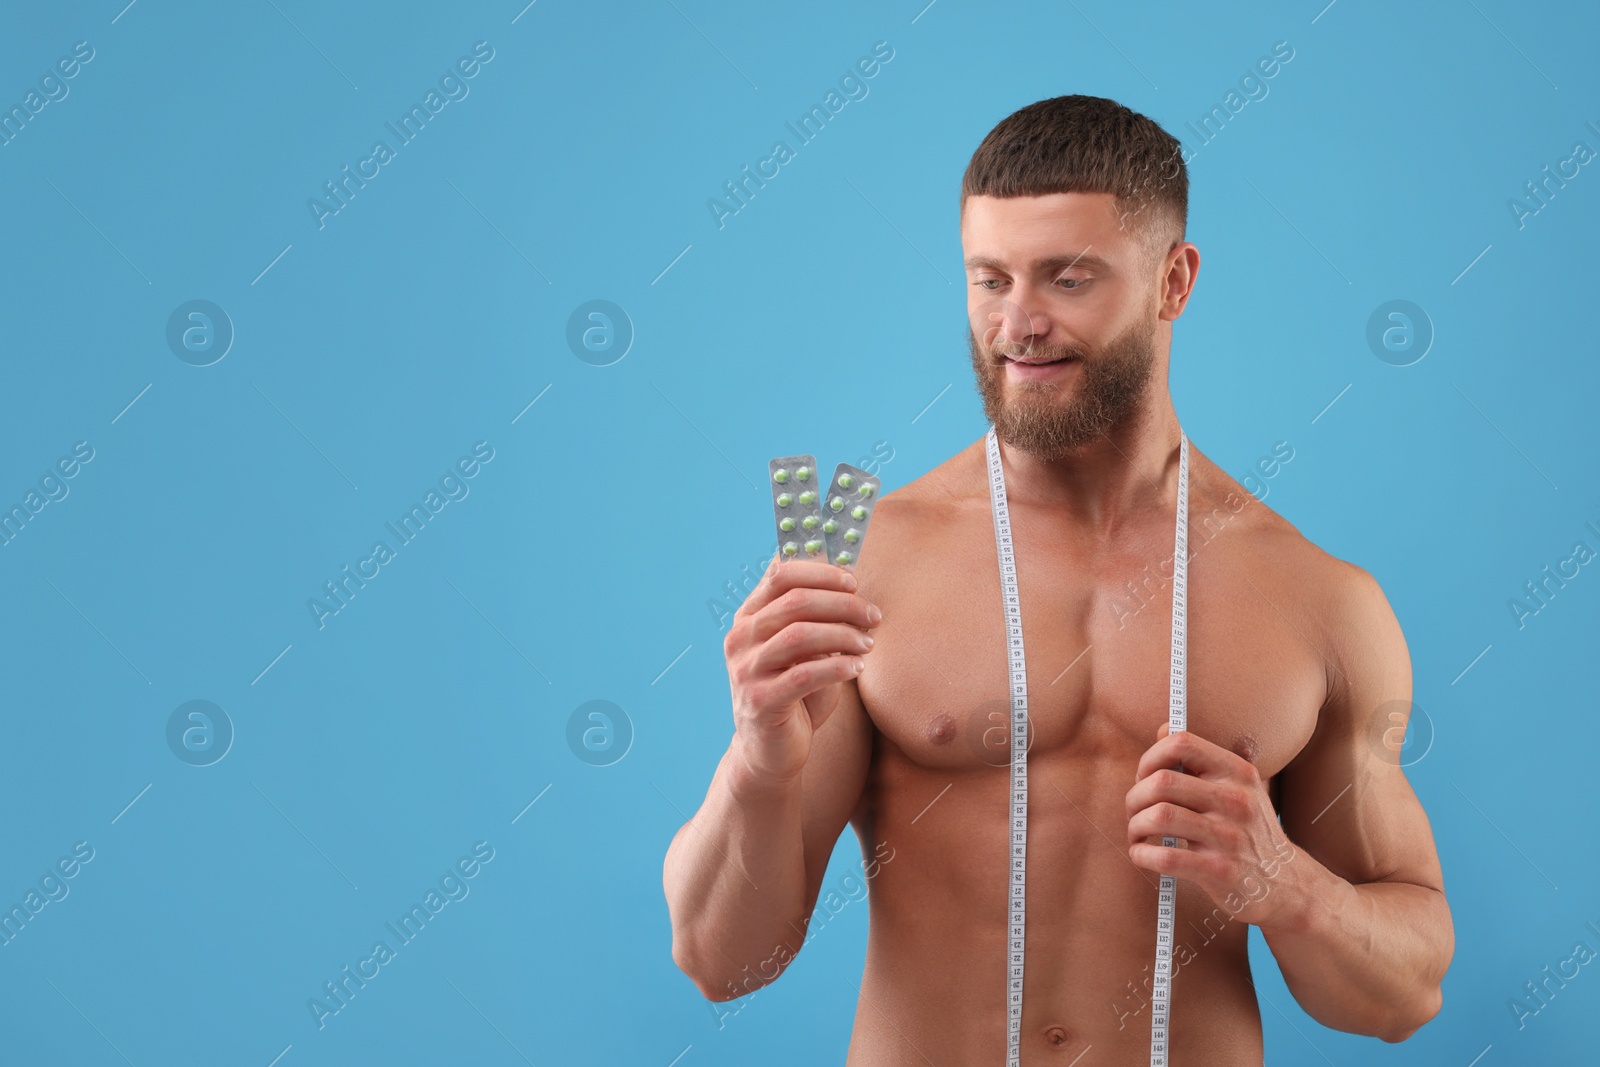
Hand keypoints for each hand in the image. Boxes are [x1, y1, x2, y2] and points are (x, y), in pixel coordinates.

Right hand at [723, 551, 881, 783]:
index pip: (780, 575)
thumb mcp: (803, 650)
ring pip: (800, 635)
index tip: (854, 583)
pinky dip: (837, 667)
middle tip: (873, 616)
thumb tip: (849, 582)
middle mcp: (740, 639)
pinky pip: (804, 675)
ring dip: (843, 635)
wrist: (770, 751)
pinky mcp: (760, 702)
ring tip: (868, 644)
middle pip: (795, 602)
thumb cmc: (794, 693)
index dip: (821, 573)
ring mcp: (746, 671)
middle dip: (842, 604)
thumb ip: (815, 619)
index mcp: (748, 617)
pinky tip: (857, 668)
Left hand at [1125, 722, 1299, 926]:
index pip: (1182, 742)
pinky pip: (1166, 857)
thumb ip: (1202, 760)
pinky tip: (1141, 854)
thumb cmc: (1249, 831)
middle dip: (1135, 796)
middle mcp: (1236, 800)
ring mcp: (1230, 836)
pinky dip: (1142, 854)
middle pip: (1162, 782)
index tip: (1144, 776)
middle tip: (1134, 810)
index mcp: (1238, 772)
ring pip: (1159, 816)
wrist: (1287, 884)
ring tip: (1137, 833)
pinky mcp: (1221, 871)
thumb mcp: (1239, 788)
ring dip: (1135, 825)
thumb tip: (1163, 729)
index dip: (1151, 756)